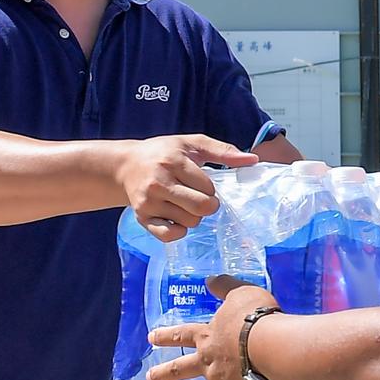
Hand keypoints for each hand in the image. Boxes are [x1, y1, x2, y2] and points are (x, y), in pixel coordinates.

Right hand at [116, 136, 256, 242]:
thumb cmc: (163, 153)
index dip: (210, 188)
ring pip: (188, 222)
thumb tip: (253, 160)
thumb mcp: (192, 143)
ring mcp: (148, 203)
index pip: (208, 187)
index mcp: (173, 162)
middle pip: (200, 208)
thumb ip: (223, 151)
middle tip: (200, 198)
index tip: (201, 183)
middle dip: (207, 206)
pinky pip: (169, 235)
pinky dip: (178, 231)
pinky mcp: (142, 218)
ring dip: (193, 217)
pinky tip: (176, 218)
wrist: (126, 165)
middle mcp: (159, 183)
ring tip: (184, 204)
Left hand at [148, 277, 288, 379]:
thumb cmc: (254, 316)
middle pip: (180, 370)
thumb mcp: (240, 293)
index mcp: (208, 338)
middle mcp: (210, 364)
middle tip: (151, 378)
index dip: (166, 336)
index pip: (182, 335)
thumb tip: (210, 280)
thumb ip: (225, 287)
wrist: (270, 346)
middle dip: (164, 374)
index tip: (151, 338)